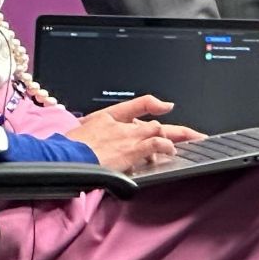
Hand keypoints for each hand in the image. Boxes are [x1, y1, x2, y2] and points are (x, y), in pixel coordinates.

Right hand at [66, 94, 205, 171]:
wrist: (64, 155)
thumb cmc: (66, 148)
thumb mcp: (77, 132)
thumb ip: (89, 129)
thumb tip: (90, 130)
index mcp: (107, 117)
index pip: (136, 104)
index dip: (154, 105)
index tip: (166, 107)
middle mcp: (121, 124)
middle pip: (154, 122)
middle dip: (176, 130)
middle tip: (194, 134)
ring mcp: (128, 136)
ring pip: (159, 131)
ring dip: (174, 139)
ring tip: (187, 144)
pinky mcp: (132, 149)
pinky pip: (156, 145)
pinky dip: (166, 147)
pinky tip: (172, 152)